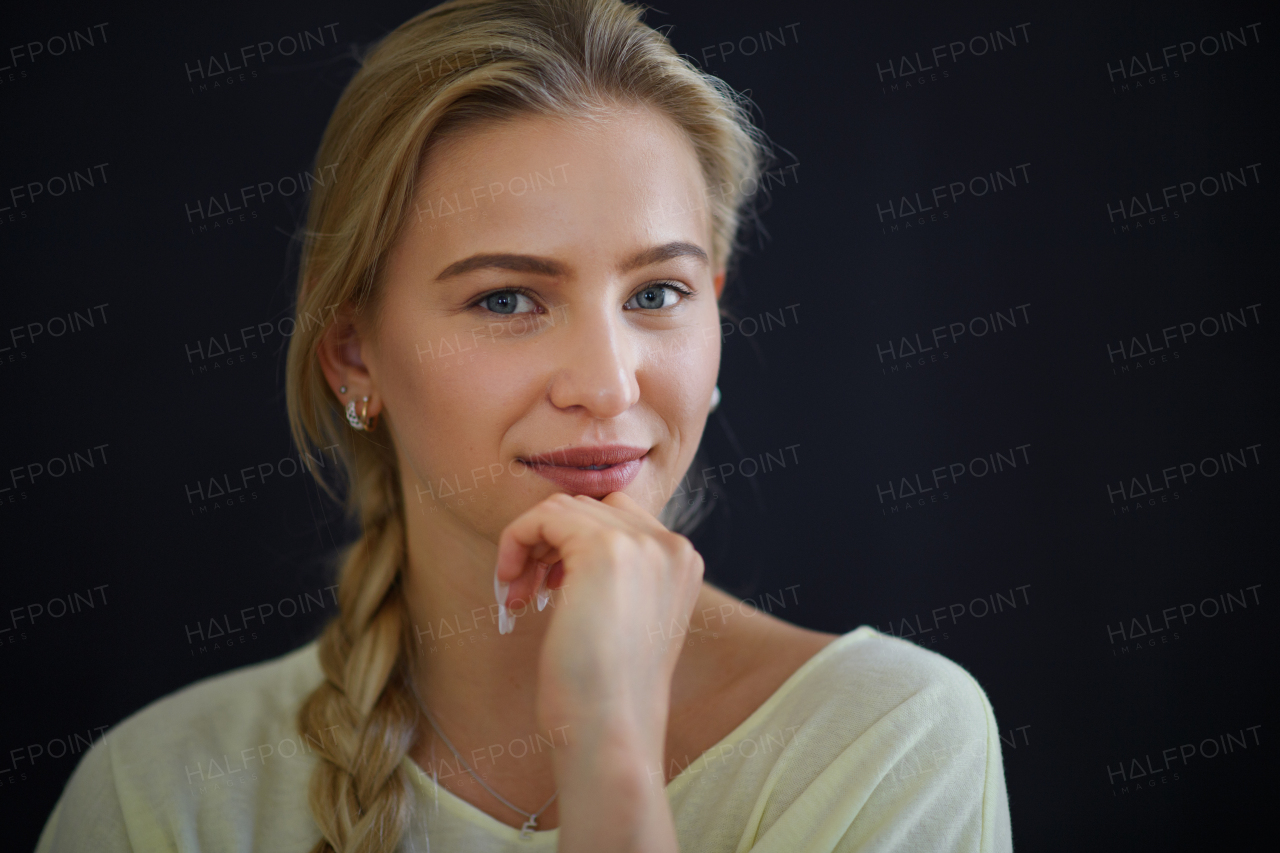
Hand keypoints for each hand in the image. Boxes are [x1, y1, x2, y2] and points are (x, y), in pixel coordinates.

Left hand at [493, 491, 703, 758]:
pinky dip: (516, 541)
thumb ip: (619, 574)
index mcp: (683, 562)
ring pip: (564, 508)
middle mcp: (671, 546)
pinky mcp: (604, 550)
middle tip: (527, 594)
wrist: (611, 730)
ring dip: (530, 546)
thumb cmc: (608, 690)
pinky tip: (511, 585)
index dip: (573, 545)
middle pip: (589, 509)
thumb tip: (563, 543)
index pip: (618, 517)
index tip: (550, 588)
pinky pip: (543, 517)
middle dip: (548, 545)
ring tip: (519, 595)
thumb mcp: (627, 618)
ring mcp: (643, 545)